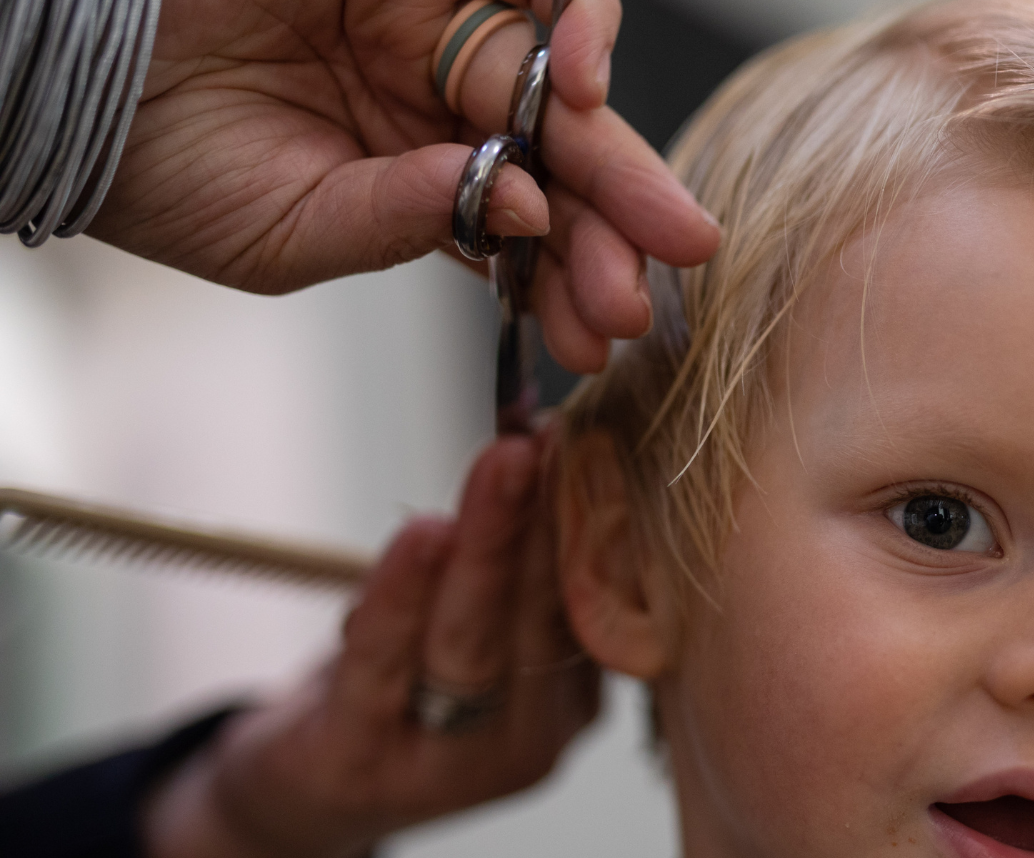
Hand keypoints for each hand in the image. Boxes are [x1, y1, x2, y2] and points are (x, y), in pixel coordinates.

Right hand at [89, 0, 717, 372]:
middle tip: (661, 274)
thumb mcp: (288, 235)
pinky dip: (568, 26)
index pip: (526, 233)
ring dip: (608, 147)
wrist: (60, 78)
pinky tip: (578, 81)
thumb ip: (400, 224)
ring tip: (649, 216)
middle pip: (562, 161)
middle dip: (619, 223)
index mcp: (419, 181)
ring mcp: (431, 29)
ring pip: (554, 83)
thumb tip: (510, 206)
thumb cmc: (158, 169)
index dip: (570, 279)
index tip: (602, 337)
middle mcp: (440, 105)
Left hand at [142, 437, 600, 857]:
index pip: (596, 607)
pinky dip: (402, 592)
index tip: (596, 439)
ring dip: (491, 544)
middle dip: (550, 518)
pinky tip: (423, 533)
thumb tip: (544, 435)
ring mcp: (450, 766)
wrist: (300, 801)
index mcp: (571, 706)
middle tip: (558, 440)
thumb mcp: (472, 632)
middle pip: (544, 619)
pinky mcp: (362, 764)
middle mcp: (529, 743)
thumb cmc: (397, 692)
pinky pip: (383, 663)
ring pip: (473, 641)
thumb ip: (515, 564)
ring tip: (506, 465)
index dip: (597, 521)